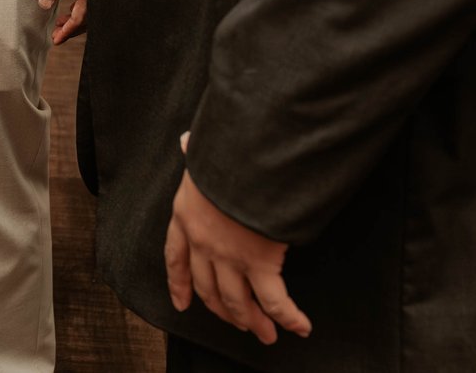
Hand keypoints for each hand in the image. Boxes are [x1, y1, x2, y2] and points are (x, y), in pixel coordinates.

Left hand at [39, 0, 89, 43]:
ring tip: (63, 19)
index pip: (80, 18)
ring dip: (79, 17)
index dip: (68, 31)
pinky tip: (75, 3)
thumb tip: (45, 4)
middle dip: (73, 27)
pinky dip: (86, 5)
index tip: (56, 39)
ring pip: (94, 9)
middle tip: (58, 32)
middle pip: (89, 18)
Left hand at [164, 139, 308, 344]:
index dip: (179, 284)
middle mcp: (202, 242)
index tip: (182, 303)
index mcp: (185, 216)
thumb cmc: (226, 149)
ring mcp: (229, 256)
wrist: (246, 156)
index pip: (175, 258)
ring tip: (266, 334)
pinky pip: (273, 300)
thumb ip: (196, 154)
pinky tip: (299, 326)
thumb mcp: (201, 152)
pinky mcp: (259, 262)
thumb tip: (187, 141)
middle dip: (224, 311)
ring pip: (238, 301)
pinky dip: (288, 317)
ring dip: (253, 322)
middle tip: (238, 324)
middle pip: (209, 288)